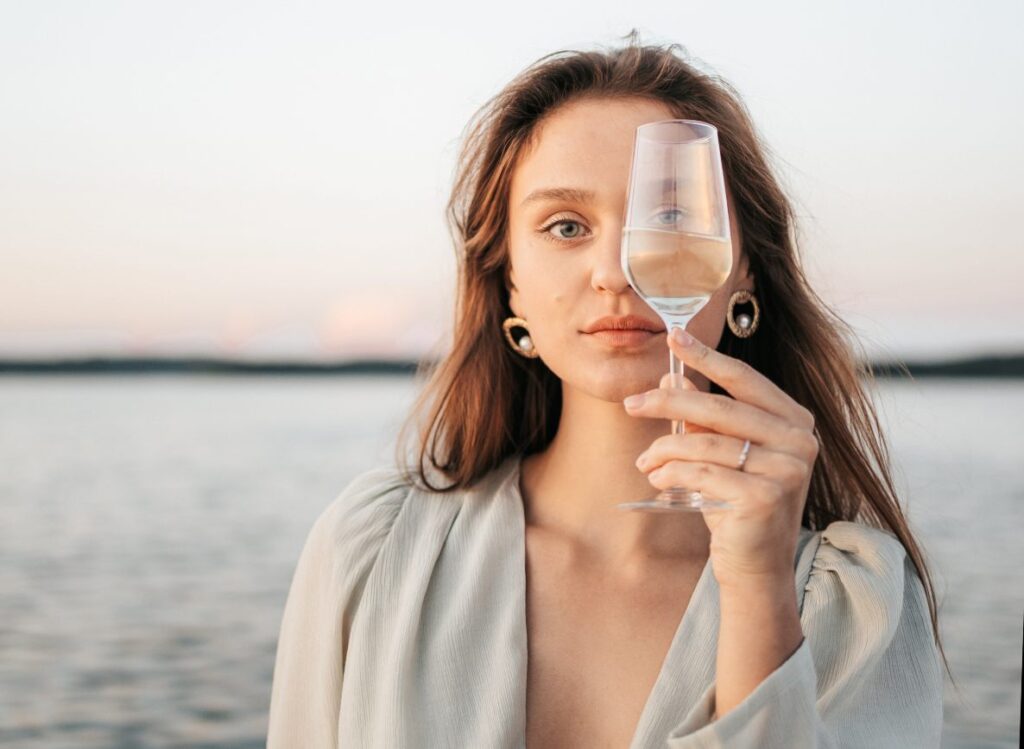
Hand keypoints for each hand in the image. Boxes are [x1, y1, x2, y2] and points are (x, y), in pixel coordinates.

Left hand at [623, 328, 818, 589]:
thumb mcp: (721, 453)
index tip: (672, 337)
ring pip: (704, 443)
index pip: (744, 379)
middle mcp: (799, 441)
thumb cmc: (737, 502)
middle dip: (668, 402)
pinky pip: (701, 474)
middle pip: (719, 408)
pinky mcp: (765, 498)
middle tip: (631, 403)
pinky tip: (658, 480)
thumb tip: (666, 378)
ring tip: (646, 461)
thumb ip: (703, 417)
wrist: (755, 565)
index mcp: (794, 420)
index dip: (706, 357)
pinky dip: (671, 474)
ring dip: (663, 449)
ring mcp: (787, 470)